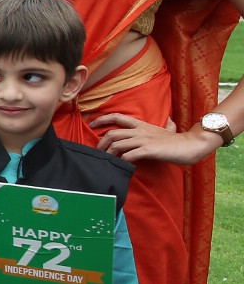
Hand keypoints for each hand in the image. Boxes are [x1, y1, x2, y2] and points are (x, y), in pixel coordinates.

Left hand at [93, 113, 213, 164]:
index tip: (92, 124)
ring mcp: (143, 140)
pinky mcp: (148, 150)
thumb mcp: (169, 129)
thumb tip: (169, 120)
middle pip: (112, 133)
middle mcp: (139, 131)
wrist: (191, 145)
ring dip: (109, 154)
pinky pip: (129, 155)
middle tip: (97, 152)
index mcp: (141, 125)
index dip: (102, 119)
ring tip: (107, 161)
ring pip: (117, 144)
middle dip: (101, 143)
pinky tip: (121, 166)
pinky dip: (122, 161)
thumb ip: (166, 125)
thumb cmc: (179, 140)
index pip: (117, 117)